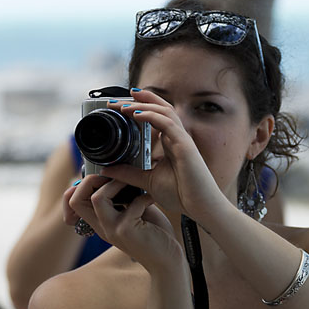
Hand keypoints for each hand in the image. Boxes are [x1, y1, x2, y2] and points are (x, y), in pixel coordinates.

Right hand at [63, 175, 182, 269]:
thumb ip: (124, 197)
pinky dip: (144, 197)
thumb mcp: (135, 212)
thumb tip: (120, 173)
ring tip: (133, 185)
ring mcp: (113, 230)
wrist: (168, 261)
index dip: (79, 186)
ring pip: (97, 198)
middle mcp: (103, 227)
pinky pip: (131, 204)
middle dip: (90, 180)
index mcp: (102, 223)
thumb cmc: (156, 235)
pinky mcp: (127, 231)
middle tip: (113, 176)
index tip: (101, 178)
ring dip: (115, 184)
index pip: (73, 203)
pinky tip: (153, 200)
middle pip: (75, 199)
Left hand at [100, 89, 226, 220]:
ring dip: (143, 105)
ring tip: (122, 105)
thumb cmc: (182, 195)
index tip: (119, 106)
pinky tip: (136, 114)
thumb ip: (128, 173)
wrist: (201, 207)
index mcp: (170, 143)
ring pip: (164, 111)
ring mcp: (182, 139)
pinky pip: (168, 124)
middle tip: (114, 101)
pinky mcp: (185, 145)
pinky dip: (152, 116)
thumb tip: (108, 169)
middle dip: (139, 100)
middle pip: (160, 108)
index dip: (139, 107)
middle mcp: (177, 137)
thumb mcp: (147, 181)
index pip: (155, 117)